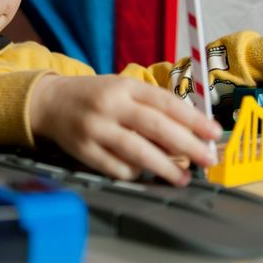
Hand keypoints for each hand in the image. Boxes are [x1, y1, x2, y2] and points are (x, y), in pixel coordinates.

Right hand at [29, 74, 221, 184]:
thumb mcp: (122, 88)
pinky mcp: (84, 150)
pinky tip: (144, 172)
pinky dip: (135, 172)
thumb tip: (189, 131)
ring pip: (137, 151)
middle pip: (155, 126)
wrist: (49, 102)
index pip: (165, 101)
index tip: (213, 133)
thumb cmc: (95, 96)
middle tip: (207, 158)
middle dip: (187, 145)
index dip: (193, 118)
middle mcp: (110, 105)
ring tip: (182, 177)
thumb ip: (150, 105)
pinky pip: (116, 168)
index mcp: (124, 85)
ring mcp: (95, 128)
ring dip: (165, 167)